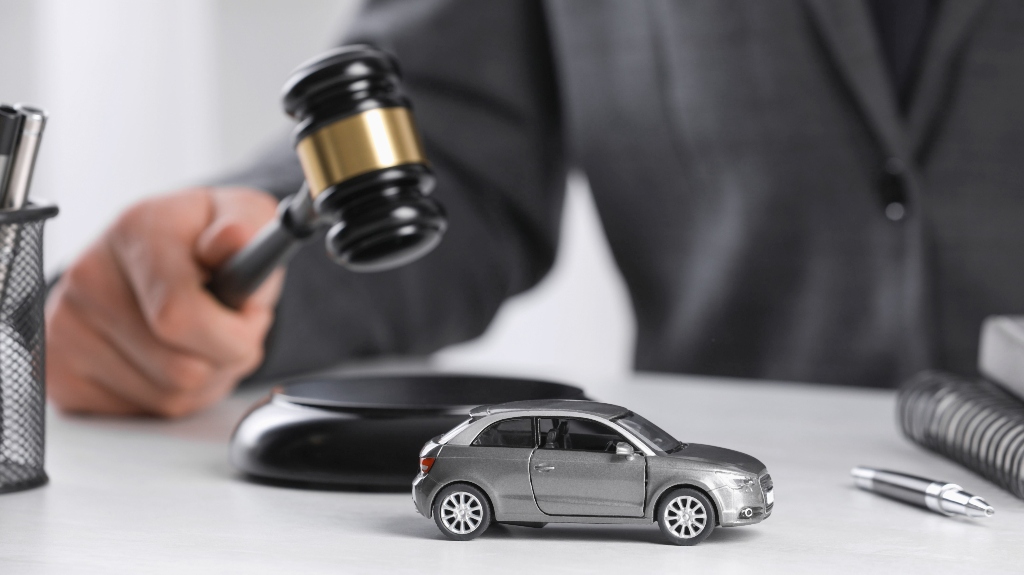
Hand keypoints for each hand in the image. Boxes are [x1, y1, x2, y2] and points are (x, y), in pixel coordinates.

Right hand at [45, 187, 282, 416]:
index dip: (232, 334)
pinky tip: (170, 356)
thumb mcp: (246, 215)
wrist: (156, 255)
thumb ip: (249, 224)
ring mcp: (65, 326)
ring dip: (206, 379)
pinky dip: (172, 396)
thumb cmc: (206, 242)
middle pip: (181, 369)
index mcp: (138, 231)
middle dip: (227, 358)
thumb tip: (231, 240)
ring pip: (168, 397)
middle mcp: (88, 276)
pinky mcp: (60, 370)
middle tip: (230, 327)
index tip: (249, 320)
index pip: (178, 315)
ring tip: (200, 338)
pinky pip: (142, 411)